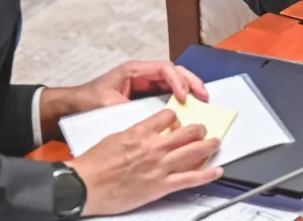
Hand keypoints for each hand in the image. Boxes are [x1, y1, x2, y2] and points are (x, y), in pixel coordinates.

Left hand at [39, 61, 208, 140]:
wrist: (74, 106)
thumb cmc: (88, 101)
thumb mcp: (108, 103)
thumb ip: (130, 106)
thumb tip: (152, 115)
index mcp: (133, 70)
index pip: (163, 68)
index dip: (176, 81)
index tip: (183, 97)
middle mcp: (141, 73)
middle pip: (173, 71)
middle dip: (190, 81)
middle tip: (204, 94)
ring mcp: (144, 83)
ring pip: (172, 80)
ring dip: (188, 88)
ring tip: (202, 99)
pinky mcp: (144, 94)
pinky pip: (166, 92)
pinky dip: (179, 97)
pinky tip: (188, 107)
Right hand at [71, 109, 222, 215]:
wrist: (85, 184)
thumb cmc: (94, 164)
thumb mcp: (115, 138)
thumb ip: (134, 134)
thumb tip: (144, 134)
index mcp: (140, 132)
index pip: (168, 116)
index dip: (177, 117)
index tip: (179, 120)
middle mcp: (153, 146)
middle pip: (187, 132)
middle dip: (199, 129)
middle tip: (203, 130)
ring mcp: (159, 166)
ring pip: (194, 151)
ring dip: (209, 145)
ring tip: (216, 142)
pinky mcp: (161, 186)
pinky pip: (191, 178)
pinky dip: (207, 174)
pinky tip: (217, 171)